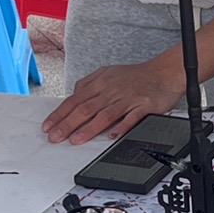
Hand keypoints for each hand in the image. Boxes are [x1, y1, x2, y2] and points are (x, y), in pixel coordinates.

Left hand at [43, 60, 184, 144]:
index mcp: (100, 83)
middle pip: (85, 108)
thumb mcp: (108, 73)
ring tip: (76, 140)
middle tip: (55, 137)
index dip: (60, 114)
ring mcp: (127, 98)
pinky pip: (131, 118)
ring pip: (104, 115)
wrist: (164, 72)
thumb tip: (74, 95)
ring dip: (88, 128)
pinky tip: (112, 136)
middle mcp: (111, 90)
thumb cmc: (137, 76)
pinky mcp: (144, 106)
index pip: (75, 100)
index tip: (48, 126)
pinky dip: (121, 127)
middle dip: (68, 124)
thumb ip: (90, 84)